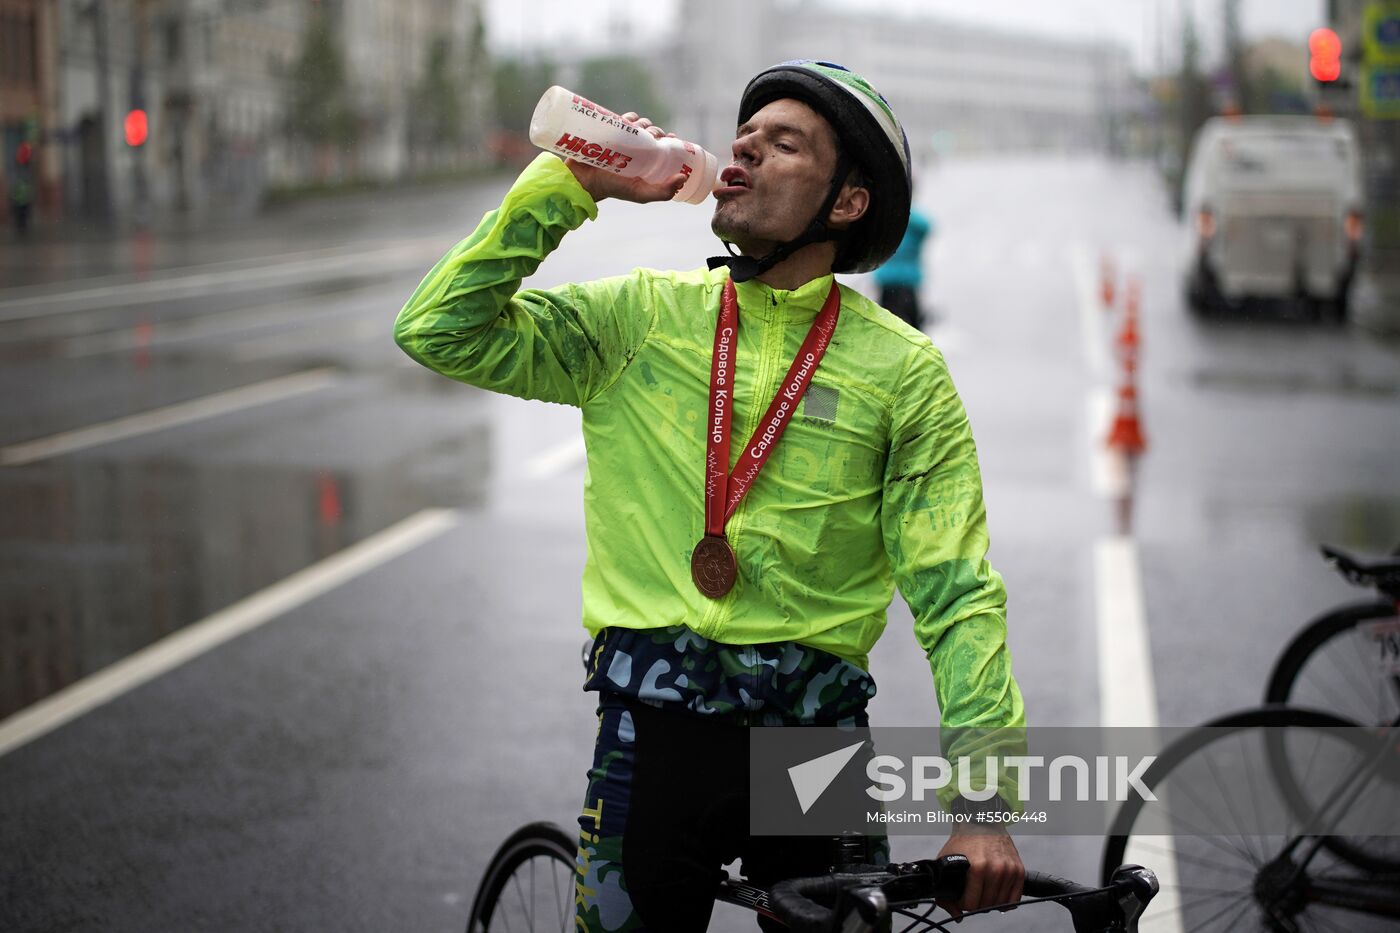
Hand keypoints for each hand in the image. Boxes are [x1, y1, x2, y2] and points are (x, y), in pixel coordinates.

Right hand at [564, 113, 688, 203]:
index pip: (664, 147)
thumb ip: (663, 192)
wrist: (584, 180)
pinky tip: (629, 121)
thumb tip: (683, 178)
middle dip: (656, 131)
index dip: (671, 141)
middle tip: (653, 136)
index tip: (672, 139)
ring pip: (640, 124)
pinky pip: (624, 118)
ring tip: (639, 129)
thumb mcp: (641, 194)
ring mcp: (624, 141)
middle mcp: (637, 152)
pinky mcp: (611, 132)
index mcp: (647, 164)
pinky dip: (629, 117)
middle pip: (653, 133)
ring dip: (644, 123)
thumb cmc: (613, 189)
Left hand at [936, 830, 1023, 918]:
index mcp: (977, 867)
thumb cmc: (963, 841)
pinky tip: (997, 896)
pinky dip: (1006, 902)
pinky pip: (1015, 899)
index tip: (960, 899)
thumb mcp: (946, 861)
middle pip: (986, 905)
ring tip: (982, 894)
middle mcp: (995, 869)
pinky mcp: (1018, 870)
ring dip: (990, 903)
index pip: (971, 904)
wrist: (981, 822)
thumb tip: (957, 915)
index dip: (962, 905)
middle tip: (971, 896)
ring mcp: (1009, 870)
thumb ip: (945, 892)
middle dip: (976, 904)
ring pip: (1000, 904)